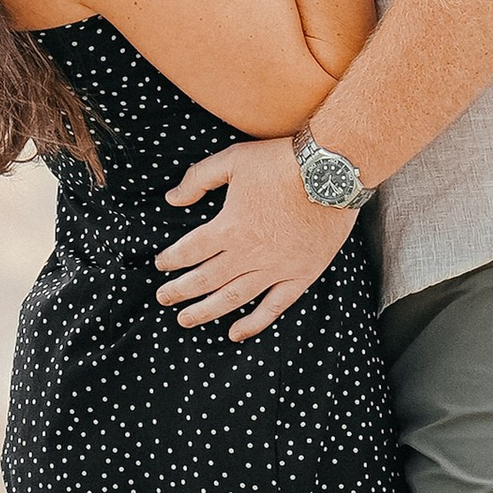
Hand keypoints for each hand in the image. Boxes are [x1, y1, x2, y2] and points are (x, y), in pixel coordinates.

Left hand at [156, 135, 356, 338]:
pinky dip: (254, 323)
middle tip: (163, 298)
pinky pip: (274, 306)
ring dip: (207, 311)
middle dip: (180, 291)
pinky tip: (236, 333)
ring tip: (186, 319)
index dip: (172, 259)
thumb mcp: (233, 160)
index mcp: (230, 227)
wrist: (331, 171)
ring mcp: (276, 268)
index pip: (191, 250)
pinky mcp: (301, 274)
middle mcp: (249, 254)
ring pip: (234, 298)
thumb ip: (199, 179)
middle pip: (206, 279)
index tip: (161, 265)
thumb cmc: (281, 162)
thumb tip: (172, 198)